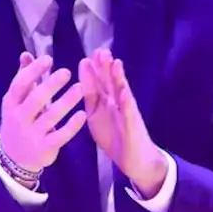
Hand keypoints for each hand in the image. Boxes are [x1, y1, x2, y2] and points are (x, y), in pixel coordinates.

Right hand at [0, 53, 86, 180]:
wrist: (13, 159)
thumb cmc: (18, 123)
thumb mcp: (16, 102)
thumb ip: (23, 78)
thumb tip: (26, 54)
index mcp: (11, 104)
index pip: (19, 84)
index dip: (33, 71)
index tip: (48, 59)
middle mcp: (19, 118)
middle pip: (35, 99)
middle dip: (51, 85)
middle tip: (67, 72)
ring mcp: (32, 134)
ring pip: (51, 116)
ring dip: (66, 101)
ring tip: (80, 88)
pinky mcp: (45, 148)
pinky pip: (61, 135)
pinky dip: (72, 125)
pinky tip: (82, 114)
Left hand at [80, 49, 166, 194]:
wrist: (134, 160)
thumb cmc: (115, 137)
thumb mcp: (96, 118)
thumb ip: (90, 101)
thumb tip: (78, 84)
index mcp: (104, 104)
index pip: (97, 86)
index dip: (92, 73)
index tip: (85, 59)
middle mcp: (116, 104)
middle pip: (110, 83)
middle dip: (105, 68)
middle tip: (100, 51)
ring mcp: (126, 113)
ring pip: (122, 92)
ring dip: (118, 78)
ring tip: (115, 63)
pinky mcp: (133, 125)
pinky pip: (129, 113)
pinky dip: (127, 103)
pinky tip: (124, 92)